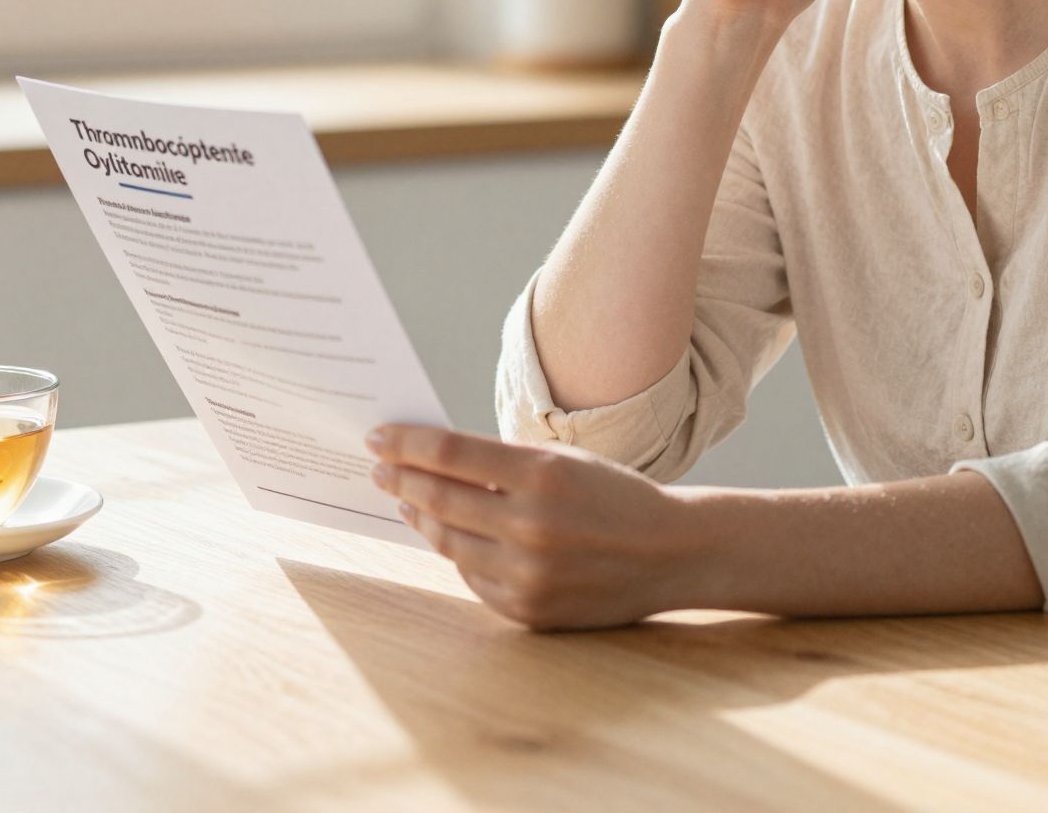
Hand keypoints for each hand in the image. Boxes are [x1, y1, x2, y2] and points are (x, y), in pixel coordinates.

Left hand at [364, 423, 699, 629]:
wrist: (670, 554)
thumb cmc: (612, 496)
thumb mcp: (563, 462)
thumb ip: (501, 463)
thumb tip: (429, 460)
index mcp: (542, 476)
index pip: (450, 453)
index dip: (406, 443)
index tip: (377, 437)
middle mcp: (532, 527)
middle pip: (440, 498)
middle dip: (401, 478)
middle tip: (379, 467)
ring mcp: (528, 574)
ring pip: (448, 542)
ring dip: (420, 517)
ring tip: (405, 499)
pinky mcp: (527, 610)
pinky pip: (473, 577)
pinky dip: (457, 553)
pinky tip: (445, 535)